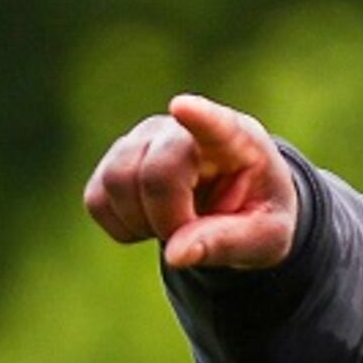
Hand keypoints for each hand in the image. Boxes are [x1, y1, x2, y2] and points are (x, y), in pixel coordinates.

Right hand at [79, 93, 299, 270]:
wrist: (235, 207)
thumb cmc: (257, 216)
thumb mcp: (266, 238)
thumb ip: (226, 244)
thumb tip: (175, 255)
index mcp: (236, 141)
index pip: (215, 124)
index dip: (198, 117)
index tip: (182, 107)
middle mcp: (182, 129)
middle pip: (155, 172)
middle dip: (168, 220)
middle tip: (195, 235)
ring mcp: (143, 139)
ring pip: (116, 181)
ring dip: (141, 222)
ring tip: (176, 226)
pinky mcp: (114, 159)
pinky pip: (96, 199)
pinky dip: (121, 226)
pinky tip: (150, 221)